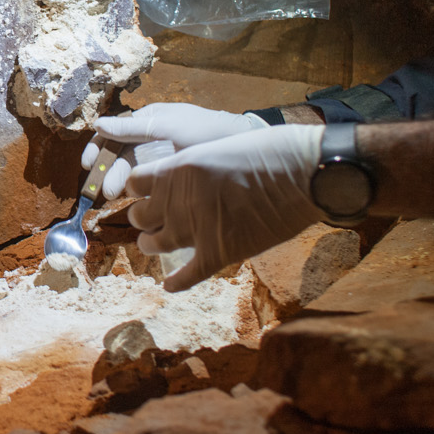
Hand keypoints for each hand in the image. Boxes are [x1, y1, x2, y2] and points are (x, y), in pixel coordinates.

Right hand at [82, 103, 270, 199]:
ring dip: (121, 182)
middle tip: (108, 192)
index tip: (87, 166)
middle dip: (110, 172)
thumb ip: (134, 128)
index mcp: (148, 120)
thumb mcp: (168, 127)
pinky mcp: (173, 172)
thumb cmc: (207, 129)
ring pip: (132, 168)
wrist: (244, 144)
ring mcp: (162, 154)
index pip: (113, 132)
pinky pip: (148, 179)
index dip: (97, 148)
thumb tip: (98, 125)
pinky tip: (136, 200)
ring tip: (117, 198)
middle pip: (120, 154)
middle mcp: (151, 136)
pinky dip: (137, 188)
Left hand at [124, 124, 323, 291]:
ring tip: (154, 244)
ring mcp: (195, 230)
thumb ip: (191, 170)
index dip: (138, 189)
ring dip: (152, 245)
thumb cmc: (266, 152)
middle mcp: (178, 201)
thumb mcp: (214, 148)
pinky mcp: (218, 253)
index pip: (134, 183)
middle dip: (142, 219)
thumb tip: (182, 185)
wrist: (300, 173)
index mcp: (176, 169)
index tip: (144, 192)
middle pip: (139, 217)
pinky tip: (170, 286)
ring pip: (154, 245)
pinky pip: (187, 276)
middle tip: (152, 220)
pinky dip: (176, 283)